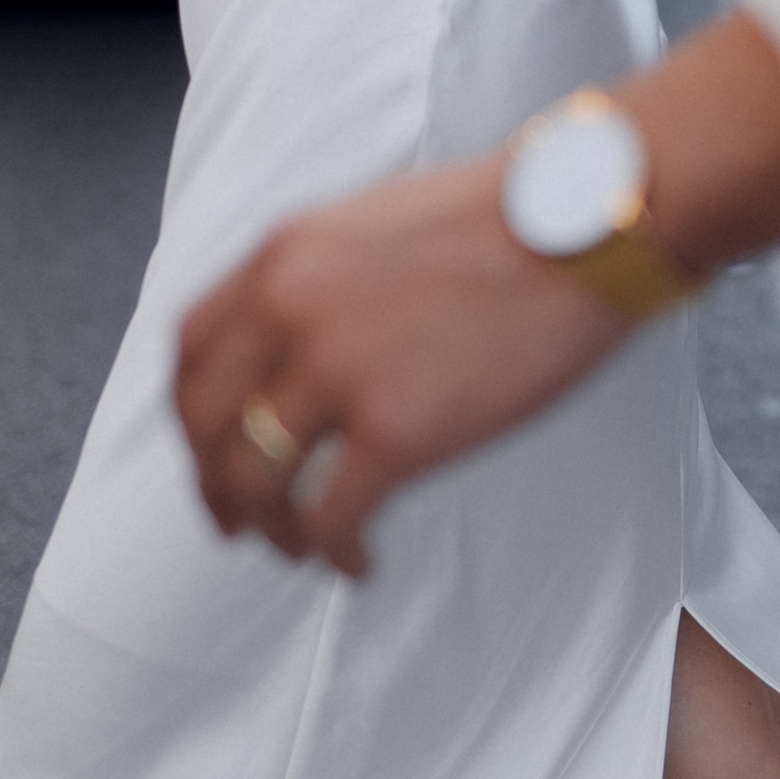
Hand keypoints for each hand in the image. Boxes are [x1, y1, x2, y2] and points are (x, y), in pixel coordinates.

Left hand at [175, 158, 624, 573]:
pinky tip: (359, 559)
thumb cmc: (511, 219)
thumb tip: (301, 342)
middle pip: (207, 429)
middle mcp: (290, 313)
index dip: (192, 417)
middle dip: (216, 487)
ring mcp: (340, 375)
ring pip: (254, 485)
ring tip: (301, 547)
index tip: (212, 448)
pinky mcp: (396, 433)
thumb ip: (319, 277)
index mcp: (284, 258)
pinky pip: (329, 521)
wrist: (589, 226)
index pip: (190, 354)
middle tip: (238, 521)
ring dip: (269, 529)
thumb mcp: (376, 223)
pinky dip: (333, 553)